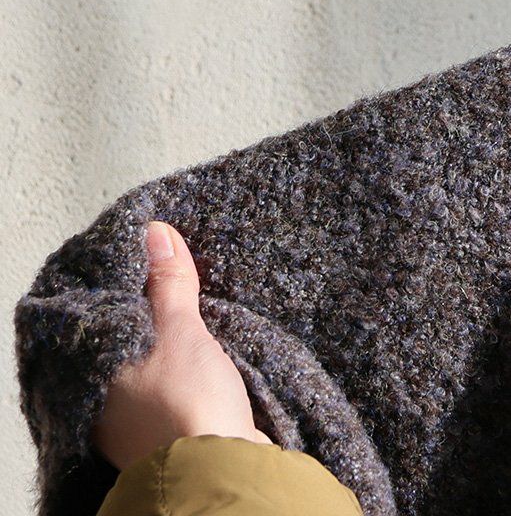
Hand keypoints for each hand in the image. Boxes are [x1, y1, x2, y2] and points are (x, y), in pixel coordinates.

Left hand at [90, 220, 271, 470]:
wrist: (227, 466)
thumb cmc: (186, 402)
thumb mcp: (177, 331)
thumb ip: (166, 284)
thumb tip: (154, 233)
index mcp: (93, 372)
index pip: (100, 308)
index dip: (123, 276)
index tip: (145, 245)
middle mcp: (107, 392)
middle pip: (127, 327)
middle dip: (150, 295)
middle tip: (172, 257)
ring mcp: (139, 408)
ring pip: (151, 348)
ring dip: (171, 322)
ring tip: (189, 285)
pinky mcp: (172, 414)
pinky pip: (173, 366)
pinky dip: (185, 346)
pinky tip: (202, 328)